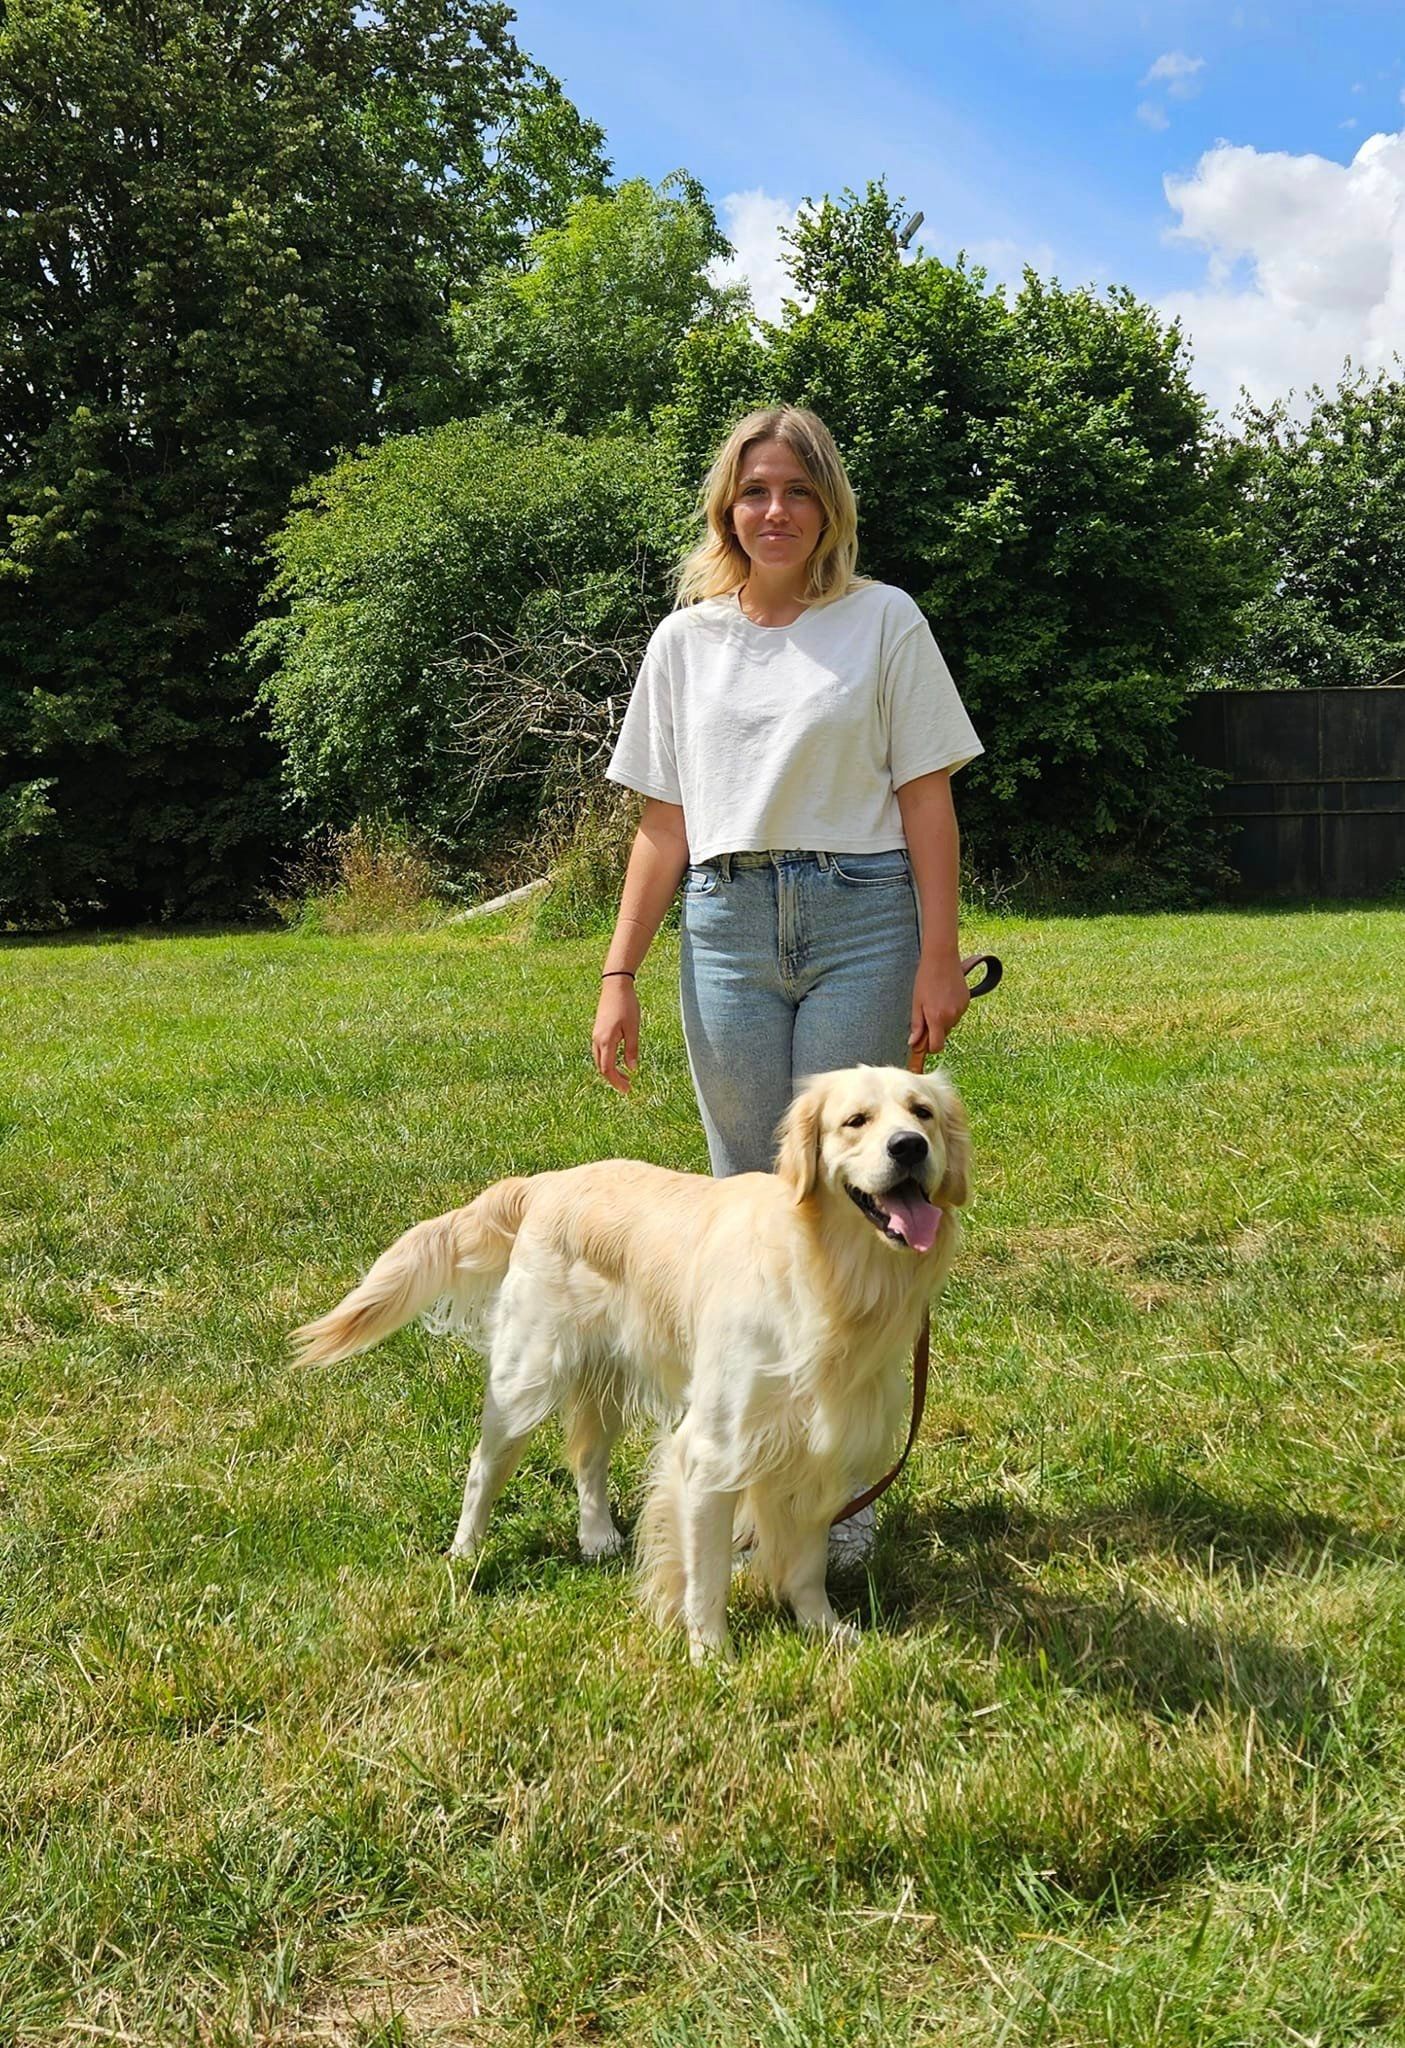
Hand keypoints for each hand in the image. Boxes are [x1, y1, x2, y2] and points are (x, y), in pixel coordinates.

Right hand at [592, 978, 639, 1094]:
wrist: (615, 985)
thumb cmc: (626, 1005)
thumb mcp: (633, 1029)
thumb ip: (632, 1050)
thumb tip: (632, 1069)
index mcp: (605, 1041)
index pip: (608, 1069)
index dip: (617, 1082)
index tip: (627, 1090)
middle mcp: (597, 1040)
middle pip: (601, 1067)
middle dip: (613, 1079)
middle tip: (627, 1086)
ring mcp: (596, 1035)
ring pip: (600, 1059)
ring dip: (611, 1070)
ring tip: (625, 1076)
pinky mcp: (598, 1031)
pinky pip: (600, 1051)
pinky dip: (608, 1060)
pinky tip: (619, 1061)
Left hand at [906, 953, 971, 1070]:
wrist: (942, 959)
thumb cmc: (925, 979)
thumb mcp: (916, 1002)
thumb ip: (917, 1025)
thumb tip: (913, 1043)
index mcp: (937, 1018)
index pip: (937, 1046)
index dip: (930, 1047)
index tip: (923, 1042)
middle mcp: (952, 1017)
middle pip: (943, 1035)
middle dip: (935, 1030)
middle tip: (926, 1013)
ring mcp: (961, 1010)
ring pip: (951, 1024)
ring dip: (943, 1020)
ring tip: (935, 1001)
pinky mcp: (967, 1002)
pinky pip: (957, 1014)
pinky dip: (951, 1010)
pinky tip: (944, 996)